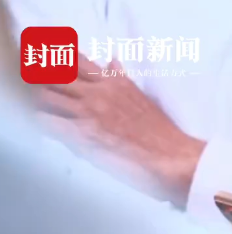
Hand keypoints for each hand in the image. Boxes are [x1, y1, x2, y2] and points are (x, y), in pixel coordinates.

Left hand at [33, 55, 205, 207]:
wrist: (170, 156)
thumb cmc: (160, 131)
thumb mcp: (142, 97)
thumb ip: (121, 79)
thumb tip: (112, 61)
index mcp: (114, 81)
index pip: (77, 60)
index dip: (58, 58)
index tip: (49, 59)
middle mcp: (98, 91)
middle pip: (55, 74)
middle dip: (43, 78)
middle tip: (40, 88)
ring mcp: (88, 111)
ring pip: (46, 96)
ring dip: (41, 102)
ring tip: (44, 110)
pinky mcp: (81, 133)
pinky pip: (48, 122)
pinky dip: (42, 123)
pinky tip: (47, 128)